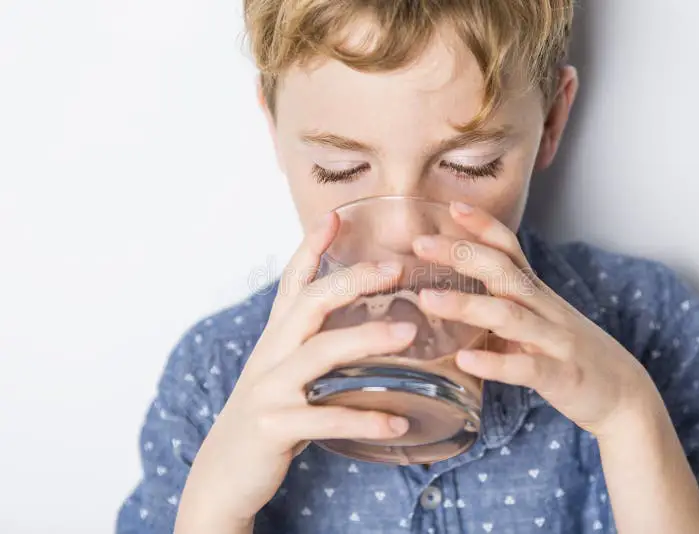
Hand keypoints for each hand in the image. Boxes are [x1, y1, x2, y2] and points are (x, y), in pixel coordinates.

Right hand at [175, 213, 414, 532]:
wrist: (223, 475)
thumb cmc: (267, 417)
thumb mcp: (283, 373)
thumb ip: (312, 347)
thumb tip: (360, 328)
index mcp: (275, 340)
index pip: (292, 283)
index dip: (311, 247)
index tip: (335, 216)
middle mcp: (270, 356)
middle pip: (309, 304)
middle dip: (352, 280)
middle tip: (394, 269)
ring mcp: (269, 391)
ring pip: (319, 353)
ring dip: (366, 339)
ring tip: (408, 333)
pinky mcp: (274, 427)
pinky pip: (325, 418)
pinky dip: (364, 418)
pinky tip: (397, 422)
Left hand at [413, 202, 657, 437]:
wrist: (626, 395)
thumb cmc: (572, 356)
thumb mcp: (538, 321)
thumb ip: (502, 306)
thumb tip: (453, 296)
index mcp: (537, 294)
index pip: (510, 250)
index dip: (484, 226)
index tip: (452, 206)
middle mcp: (546, 309)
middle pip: (503, 272)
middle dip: (462, 254)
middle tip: (420, 243)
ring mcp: (555, 341)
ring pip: (509, 316)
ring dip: (467, 305)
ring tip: (428, 299)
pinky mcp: (562, 376)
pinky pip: (527, 367)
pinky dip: (495, 364)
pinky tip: (465, 361)